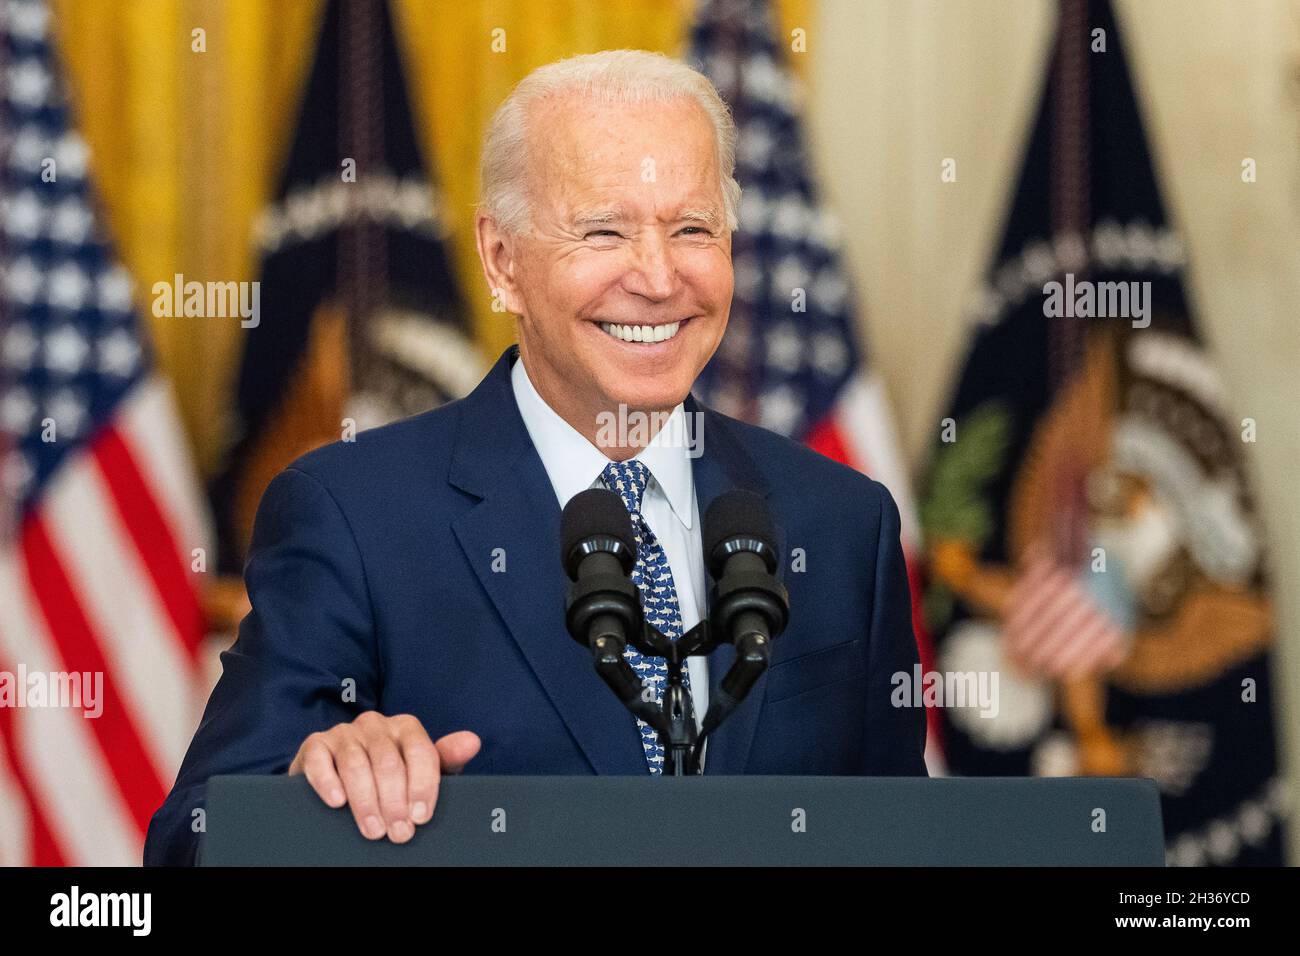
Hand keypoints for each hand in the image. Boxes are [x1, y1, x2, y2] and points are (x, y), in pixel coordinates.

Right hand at [288, 712, 479, 842]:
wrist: (338, 776)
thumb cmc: (389, 778)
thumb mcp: (421, 771)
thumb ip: (446, 759)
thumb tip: (472, 741)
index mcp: (406, 727)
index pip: (421, 750)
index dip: (423, 785)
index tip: (421, 817)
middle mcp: (375, 724)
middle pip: (388, 761)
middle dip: (395, 802)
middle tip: (398, 834)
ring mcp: (344, 732)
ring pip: (356, 763)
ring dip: (365, 801)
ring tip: (373, 830)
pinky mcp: (315, 744)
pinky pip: (320, 760)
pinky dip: (328, 782)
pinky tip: (337, 802)